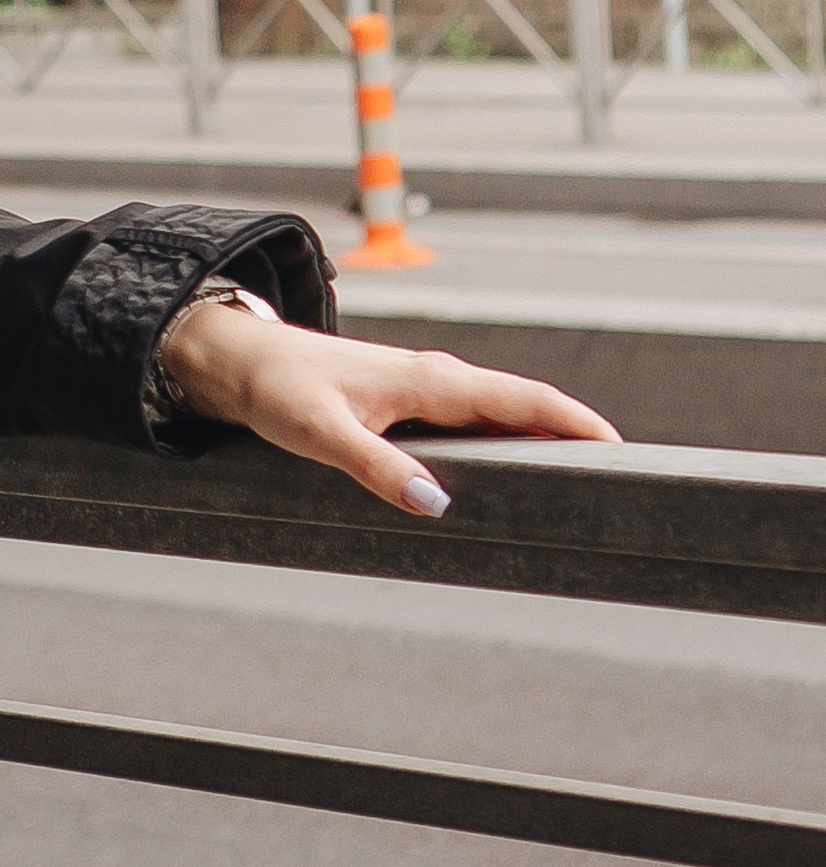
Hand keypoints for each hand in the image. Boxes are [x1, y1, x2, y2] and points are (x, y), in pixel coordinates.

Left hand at [162, 298, 615, 518]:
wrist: (239, 362)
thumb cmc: (278, 390)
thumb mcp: (321, 433)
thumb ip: (376, 467)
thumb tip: (436, 504)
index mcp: (430, 379)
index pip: (522, 396)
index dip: (575, 421)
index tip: (622, 449)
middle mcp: (438, 381)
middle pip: (526, 407)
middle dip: (575, 436)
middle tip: (627, 481)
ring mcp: (427, 392)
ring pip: (503, 416)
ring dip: (543, 442)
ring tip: (586, 487)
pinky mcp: (411, 407)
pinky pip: (476, 426)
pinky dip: (508, 445)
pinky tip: (516, 478)